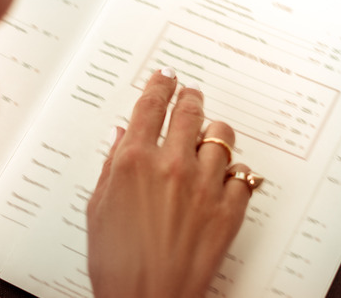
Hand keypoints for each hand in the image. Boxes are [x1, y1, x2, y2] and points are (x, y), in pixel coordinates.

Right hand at [87, 68, 252, 297]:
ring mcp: (205, 186)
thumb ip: (111, 166)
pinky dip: (234, 172)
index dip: (159, 85)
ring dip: (214, 132)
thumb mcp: (98, 207)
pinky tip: (225, 176)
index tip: (165, 77)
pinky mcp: (229, 210)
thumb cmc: (117, 262)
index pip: (150, 105)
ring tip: (210, 135)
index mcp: (134, 162)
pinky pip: (242, 176)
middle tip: (189, 94)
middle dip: (189, 97)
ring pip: (221, 137)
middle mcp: (172, 166)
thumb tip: (121, 137)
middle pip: (189, 111)